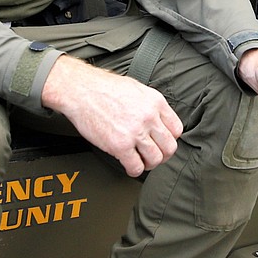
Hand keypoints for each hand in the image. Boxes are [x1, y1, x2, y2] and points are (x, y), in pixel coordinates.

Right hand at [41, 54, 182, 176]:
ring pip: (155, 159)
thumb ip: (150, 104)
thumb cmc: (102, 87)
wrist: (80, 90)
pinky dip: (133, 170)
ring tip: (140, 161)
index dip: (169, 139)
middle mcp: (148, 117)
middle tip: (153, 155)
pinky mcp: (119, 146)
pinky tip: (129, 165)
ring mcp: (135, 132)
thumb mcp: (135, 88)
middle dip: (162, 154)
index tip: (161, 142)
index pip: (176, 129)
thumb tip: (157, 118)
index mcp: (155, 102)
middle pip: (169, 147)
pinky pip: (136, 167)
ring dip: (149, 164)